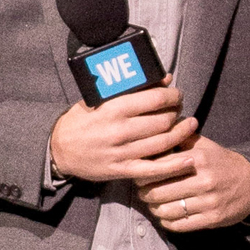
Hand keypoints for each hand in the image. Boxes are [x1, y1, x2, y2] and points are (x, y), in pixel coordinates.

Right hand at [49, 83, 195, 183]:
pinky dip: (174, 165)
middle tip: (180, 109)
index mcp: (114, 108)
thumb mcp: (99, 98)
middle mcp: (120, 130)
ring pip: (163, 143)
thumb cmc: (81, 120)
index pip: (155, 99)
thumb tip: (164, 79)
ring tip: (190, 126)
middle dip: (177, 113)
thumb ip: (130, 89)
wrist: (60, 149)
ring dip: (182, 134)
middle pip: (163, 121)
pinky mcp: (123, 170)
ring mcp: (122, 152)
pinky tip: (189, 159)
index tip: (176, 94)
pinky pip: (154, 169)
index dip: (172, 95)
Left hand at [133, 133, 249, 231]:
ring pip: (167, 210)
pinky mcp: (212, 219)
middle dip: (145, 193)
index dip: (144, 172)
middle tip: (141, 192)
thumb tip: (156, 131)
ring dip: (154, 209)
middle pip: (159, 191)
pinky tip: (164, 216)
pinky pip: (180, 225)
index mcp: (198, 159)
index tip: (139, 174)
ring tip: (152, 204)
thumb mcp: (204, 145)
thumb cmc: (221, 163)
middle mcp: (204, 180)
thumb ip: (180, 139)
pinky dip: (167, 222)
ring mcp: (209, 202)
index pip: (159, 167)